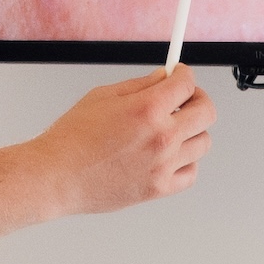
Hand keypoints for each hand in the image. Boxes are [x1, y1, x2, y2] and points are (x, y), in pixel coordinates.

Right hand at [33, 68, 214, 216]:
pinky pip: (191, 173)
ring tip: (173, 130)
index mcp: (147, 109)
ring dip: (192, 132)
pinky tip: (169, 156)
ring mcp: (163, 165)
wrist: (56, 176)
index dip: (184, 75)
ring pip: (203, 142)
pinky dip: (186, 162)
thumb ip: (140, 86)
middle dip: (198, 99)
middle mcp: (161, 137)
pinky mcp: (158, 188)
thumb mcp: (103, 96)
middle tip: (186, 100)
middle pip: (206, 112)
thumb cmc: (71, 139)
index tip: (180, 76)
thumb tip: (164, 78)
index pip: (187, 83)